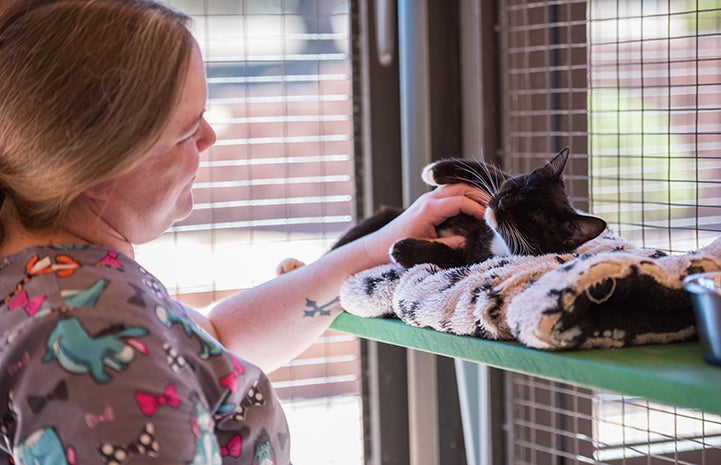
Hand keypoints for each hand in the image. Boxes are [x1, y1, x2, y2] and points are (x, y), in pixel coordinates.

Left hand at [360, 183, 488, 262]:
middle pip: (460, 187)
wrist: (376, 247)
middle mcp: (428, 200)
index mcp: (429, 209)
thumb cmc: (396, 248)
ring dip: (472, 193)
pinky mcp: (426, 204)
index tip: (490, 220)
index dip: (478, 209)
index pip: (461, 201)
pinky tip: (473, 207)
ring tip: (487, 206)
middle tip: (494, 207)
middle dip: (479, 195)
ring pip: (455, 187)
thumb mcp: (425, 249)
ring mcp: (426, 199)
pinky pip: (449, 193)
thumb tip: (468, 241)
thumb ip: (447, 245)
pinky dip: (463, 196)